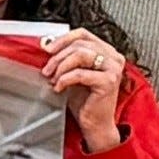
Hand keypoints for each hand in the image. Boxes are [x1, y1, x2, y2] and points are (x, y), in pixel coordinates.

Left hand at [42, 27, 124, 152]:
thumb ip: (64, 58)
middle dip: (58, 56)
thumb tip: (45, 44)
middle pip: (80, 44)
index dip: (63, 39)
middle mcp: (113, 57)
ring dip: (61, 66)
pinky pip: (80, 74)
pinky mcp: (109, 81)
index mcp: (106, 51)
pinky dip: (65, 79)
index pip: (83, 34)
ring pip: (80, 55)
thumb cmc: (84, 101)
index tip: (48, 48)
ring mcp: (113, 68)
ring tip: (52, 78)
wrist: (94, 124)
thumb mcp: (72, 73)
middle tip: (46, 69)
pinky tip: (59, 87)